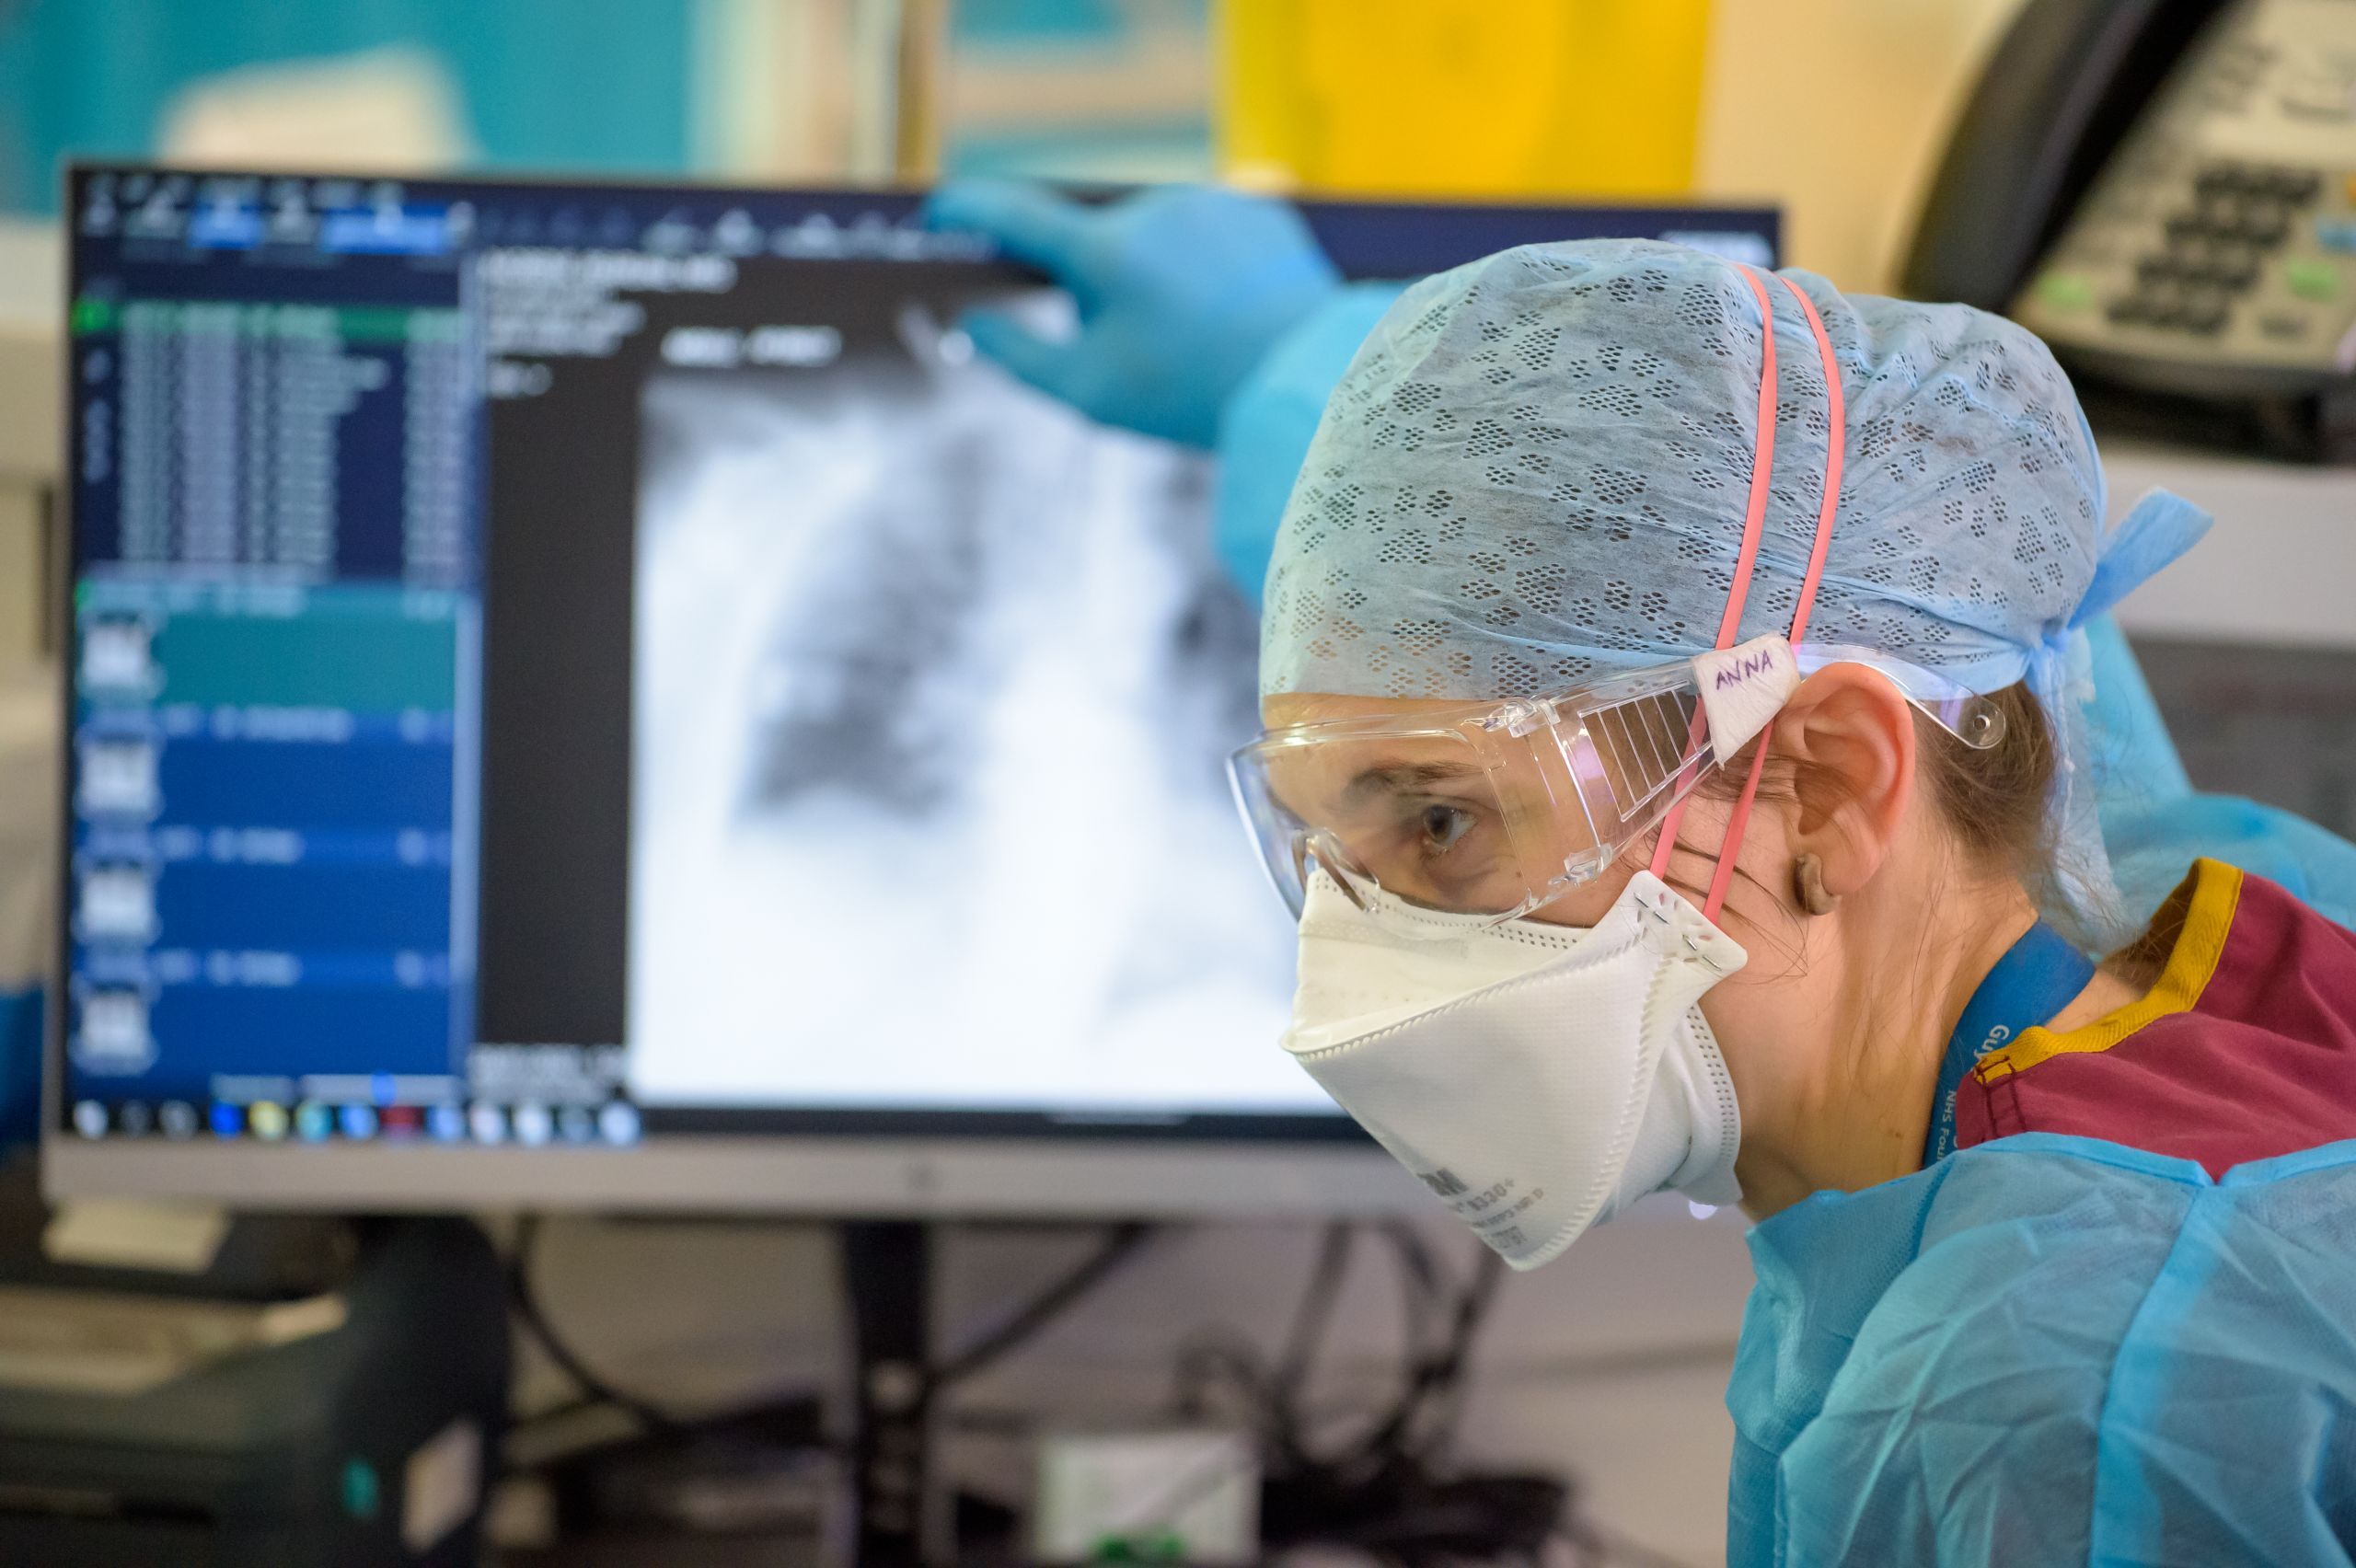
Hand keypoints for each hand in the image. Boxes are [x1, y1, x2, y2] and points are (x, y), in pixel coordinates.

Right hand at [924, 180, 1339, 447]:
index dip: (966, 210)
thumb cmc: (1190, 397)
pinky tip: (1228, 317)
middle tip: (1132, 350)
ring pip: (1154, 239)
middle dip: (1094, 287)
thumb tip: (969, 321)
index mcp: (1103, 250)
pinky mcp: (1258, 209)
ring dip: (1153, 278)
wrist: (1308, 385)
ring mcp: (1210, 203)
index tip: (940, 215)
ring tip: (1193, 341)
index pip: (1011, 212)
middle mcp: (1153, 209)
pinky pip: (1209, 236)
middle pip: (1092, 242)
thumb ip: (1015, 355)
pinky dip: (1205, 271)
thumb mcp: (1088, 392)